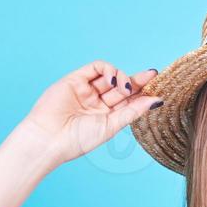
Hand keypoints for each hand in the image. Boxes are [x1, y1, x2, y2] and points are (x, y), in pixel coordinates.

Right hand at [14, 60, 161, 168]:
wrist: (49, 138)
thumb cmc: (77, 139)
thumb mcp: (111, 126)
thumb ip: (133, 111)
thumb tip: (157, 100)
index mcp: (106, 116)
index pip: (128, 100)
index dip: (142, 93)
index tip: (157, 88)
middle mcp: (96, 102)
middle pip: (122, 86)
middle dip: (137, 81)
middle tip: (151, 76)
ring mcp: (86, 90)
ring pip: (111, 75)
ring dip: (123, 77)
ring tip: (124, 87)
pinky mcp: (75, 79)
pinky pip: (96, 67)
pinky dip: (108, 70)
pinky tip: (113, 79)